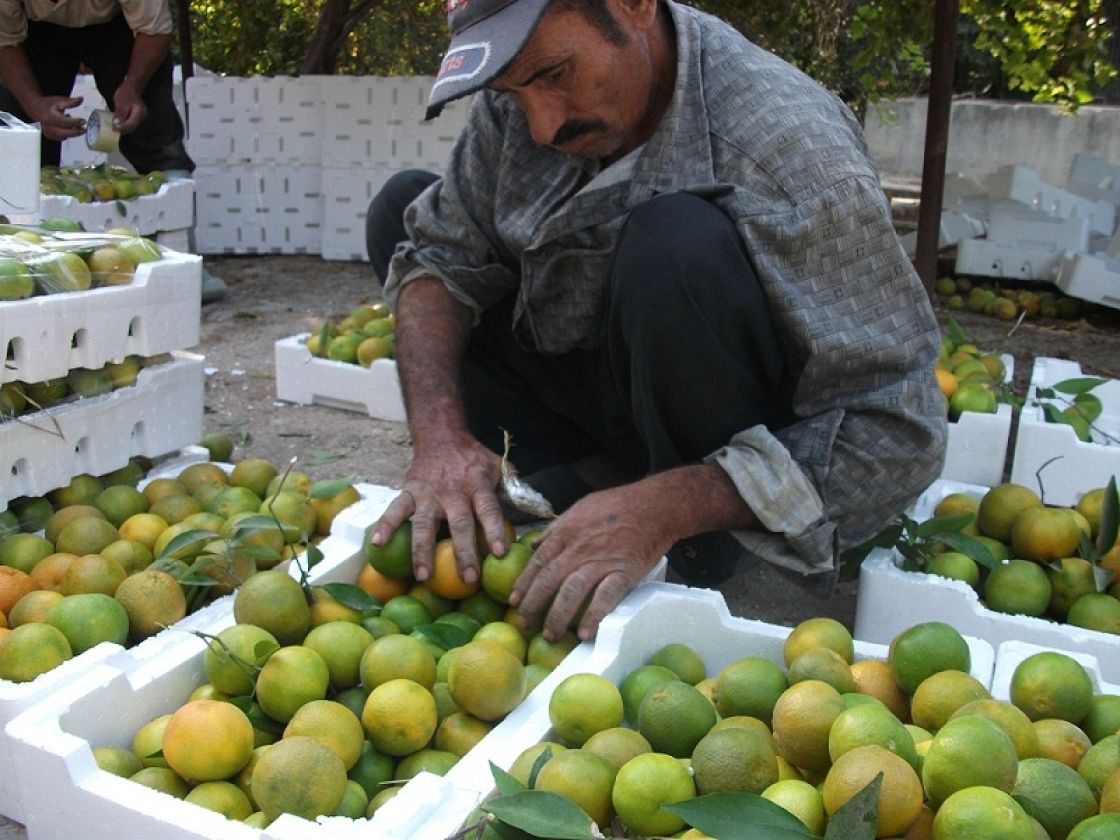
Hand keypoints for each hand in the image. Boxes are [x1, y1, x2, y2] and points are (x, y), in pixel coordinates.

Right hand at [28, 96, 84, 141]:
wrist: (35, 108)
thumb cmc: (48, 104)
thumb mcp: (59, 100)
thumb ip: (71, 102)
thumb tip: (81, 99)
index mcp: (51, 117)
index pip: (65, 122)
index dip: (76, 122)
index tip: (84, 121)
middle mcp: (48, 126)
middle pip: (65, 132)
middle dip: (76, 132)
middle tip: (84, 129)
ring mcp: (48, 132)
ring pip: (64, 136)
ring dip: (72, 133)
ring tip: (79, 128)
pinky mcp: (49, 136)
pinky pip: (61, 138)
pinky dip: (67, 134)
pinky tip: (70, 128)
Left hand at [112, 81, 146, 133]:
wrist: (132, 88)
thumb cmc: (126, 93)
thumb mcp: (121, 102)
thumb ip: (120, 114)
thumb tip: (117, 124)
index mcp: (140, 112)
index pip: (131, 124)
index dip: (122, 128)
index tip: (114, 128)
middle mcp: (142, 117)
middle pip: (132, 127)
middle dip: (123, 130)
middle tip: (113, 129)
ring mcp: (141, 118)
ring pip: (132, 127)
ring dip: (123, 129)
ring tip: (115, 128)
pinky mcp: (138, 118)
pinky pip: (131, 124)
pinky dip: (125, 126)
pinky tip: (119, 125)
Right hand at [369, 432, 507, 584]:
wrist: (442, 435)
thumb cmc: (473, 459)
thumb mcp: (497, 466)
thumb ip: (513, 486)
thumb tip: (535, 509)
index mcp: (477, 485)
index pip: (489, 510)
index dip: (494, 530)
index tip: (499, 553)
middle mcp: (453, 491)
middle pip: (459, 524)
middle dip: (463, 553)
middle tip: (467, 580)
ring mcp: (428, 493)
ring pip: (424, 524)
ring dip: (422, 551)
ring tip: (423, 576)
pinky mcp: (409, 492)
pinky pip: (395, 510)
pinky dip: (385, 525)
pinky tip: (378, 544)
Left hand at [510, 485, 675, 640]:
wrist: (654, 506)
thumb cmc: (617, 505)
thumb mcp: (580, 508)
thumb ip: (556, 528)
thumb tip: (533, 544)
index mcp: (567, 532)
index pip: (538, 561)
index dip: (524, 583)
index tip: (514, 601)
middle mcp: (579, 549)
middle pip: (549, 580)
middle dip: (533, 604)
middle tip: (524, 624)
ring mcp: (601, 561)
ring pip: (572, 591)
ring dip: (558, 615)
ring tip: (550, 634)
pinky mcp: (624, 572)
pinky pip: (605, 597)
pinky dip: (593, 615)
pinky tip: (585, 633)